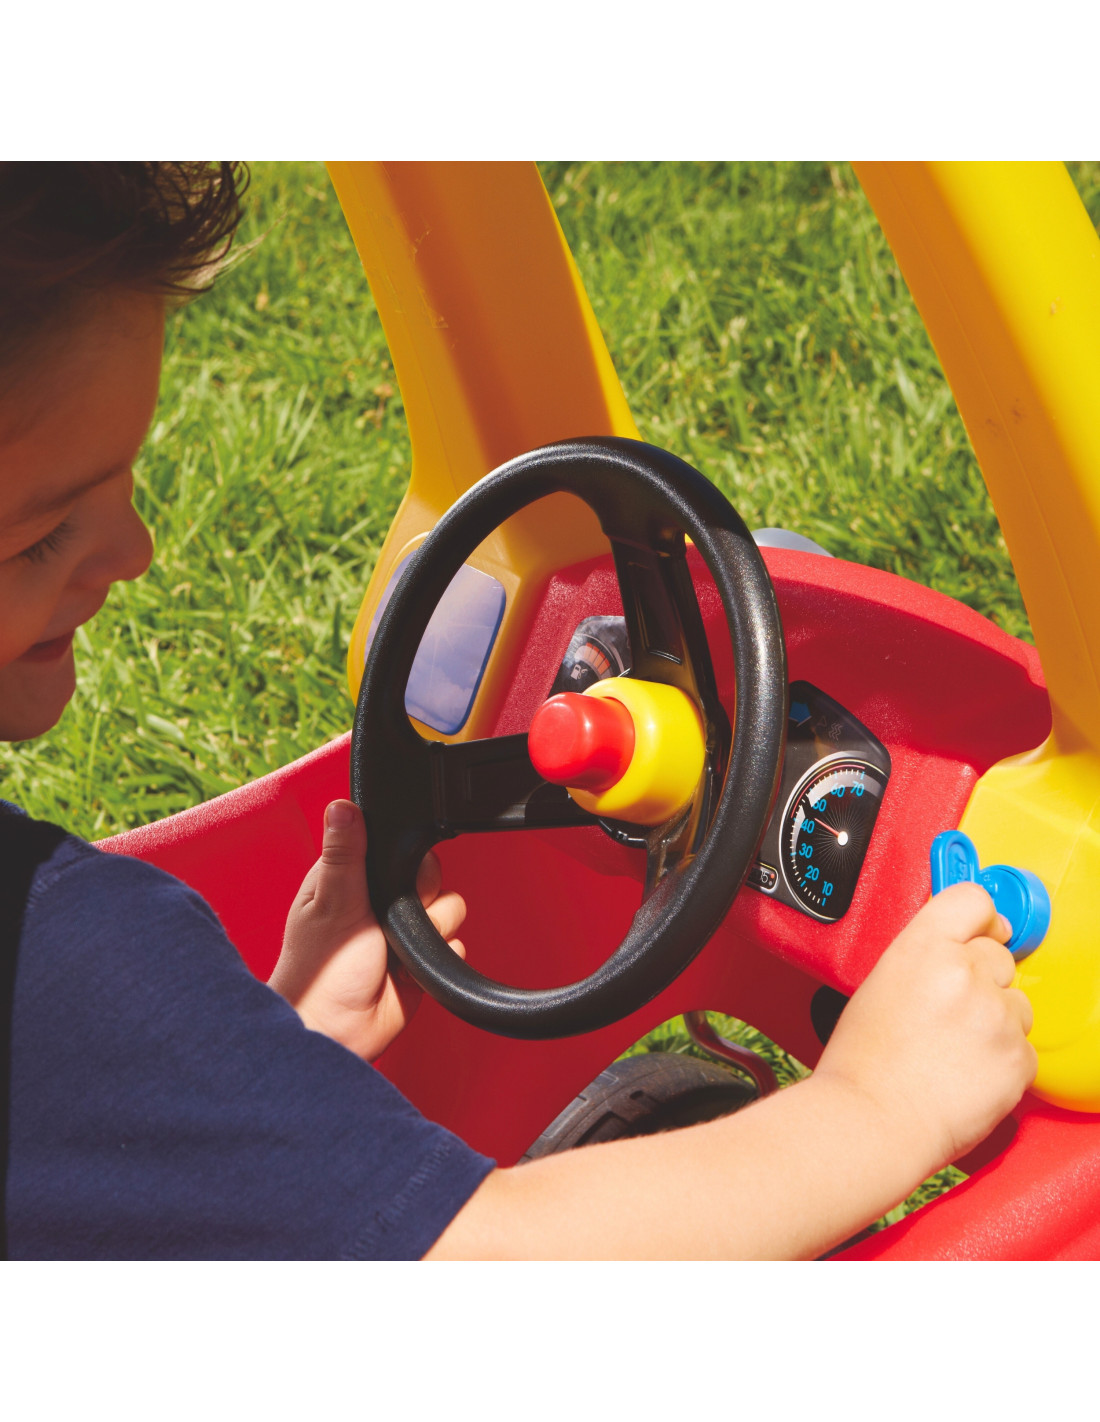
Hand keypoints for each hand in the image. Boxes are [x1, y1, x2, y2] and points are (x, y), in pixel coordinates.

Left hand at [270, 799, 465, 1061]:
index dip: (407, 858)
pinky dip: (438, 955)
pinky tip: (411, 967)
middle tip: (393, 918)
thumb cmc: (319, 974)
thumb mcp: (333, 904)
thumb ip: (344, 855)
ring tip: (398, 948)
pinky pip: (454, 942)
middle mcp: (383, 900)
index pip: (400, 846)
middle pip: (434, 874)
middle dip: (423, 897)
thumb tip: (342, 806)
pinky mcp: (422, 957)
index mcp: (355, 878)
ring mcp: (404, 929)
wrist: (339, 1033)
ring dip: (430, 930)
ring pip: (450, 907)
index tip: (396, 877)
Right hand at [814, 882, 1036, 1174]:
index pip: (973, 900)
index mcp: (924, 947)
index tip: (983, 930)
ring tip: (955, 1049)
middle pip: (999, 954)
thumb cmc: (863, 1061)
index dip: (981, 918)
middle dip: (983, 979)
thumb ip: (924, 955)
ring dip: (996, 1020)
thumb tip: (960, 947)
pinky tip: (966, 1073)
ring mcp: (997, 1015)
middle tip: (951, 1012)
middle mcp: (966, 972)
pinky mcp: (1019, 1057)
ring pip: (1016, 1003)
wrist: (872, 1121)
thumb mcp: (880, 982)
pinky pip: (1024, 1046)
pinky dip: (1002, 1060)